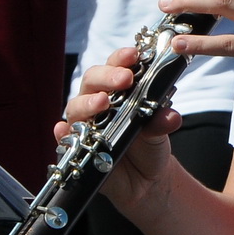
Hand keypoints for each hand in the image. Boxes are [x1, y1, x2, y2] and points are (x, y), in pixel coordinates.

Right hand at [58, 47, 180, 210]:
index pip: (115, 66)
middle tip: (125, 79)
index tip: (133, 55)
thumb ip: (162, 121)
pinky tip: (64, 130)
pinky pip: (64, 138)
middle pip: (92, 81)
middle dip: (107, 76)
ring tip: (103, 102)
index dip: (122, 58)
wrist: (146, 179)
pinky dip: (62, 133)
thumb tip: (170, 116)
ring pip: (76, 106)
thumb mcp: (160, 131)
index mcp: (119, 91)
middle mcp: (99, 103)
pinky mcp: (76, 147)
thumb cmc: (149, 145)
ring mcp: (85, 124)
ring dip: (88, 102)